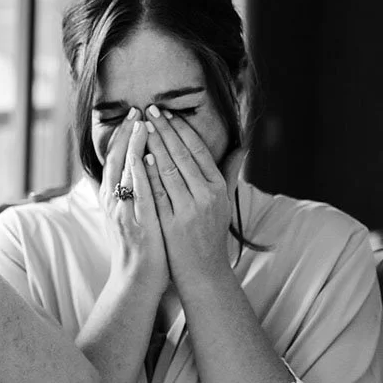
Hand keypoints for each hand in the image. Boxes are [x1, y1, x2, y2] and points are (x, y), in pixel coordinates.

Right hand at [100, 109, 167, 293]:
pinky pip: (138, 195)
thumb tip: (132, 171)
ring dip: (133, 147)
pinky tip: (147, 158)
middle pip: (116, 160)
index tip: (133, 116)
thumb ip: (129, 193)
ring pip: (124, 173)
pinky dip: (141, 175)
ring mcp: (124, 213)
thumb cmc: (138, 248)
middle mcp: (113, 202)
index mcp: (112, 198)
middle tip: (137, 111)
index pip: (114, 160)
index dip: (123, 137)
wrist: (136, 280)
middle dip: (127, 134)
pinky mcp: (138, 224)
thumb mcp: (128, 216)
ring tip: (142, 125)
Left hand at [142, 107, 231, 286]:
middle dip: (164, 131)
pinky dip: (148, 174)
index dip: (182, 130)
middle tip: (150, 111)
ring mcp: (188, 210)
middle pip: (181, 156)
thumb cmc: (211, 234)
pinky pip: (157, 193)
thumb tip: (242, 147)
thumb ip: (229, 173)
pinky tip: (139, 157)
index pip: (198, 151)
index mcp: (218, 188)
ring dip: (154, 146)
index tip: (168, 113)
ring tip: (141, 127)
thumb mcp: (225, 202)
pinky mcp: (170, 223)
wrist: (203, 272)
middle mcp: (205, 197)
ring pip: (168, 171)